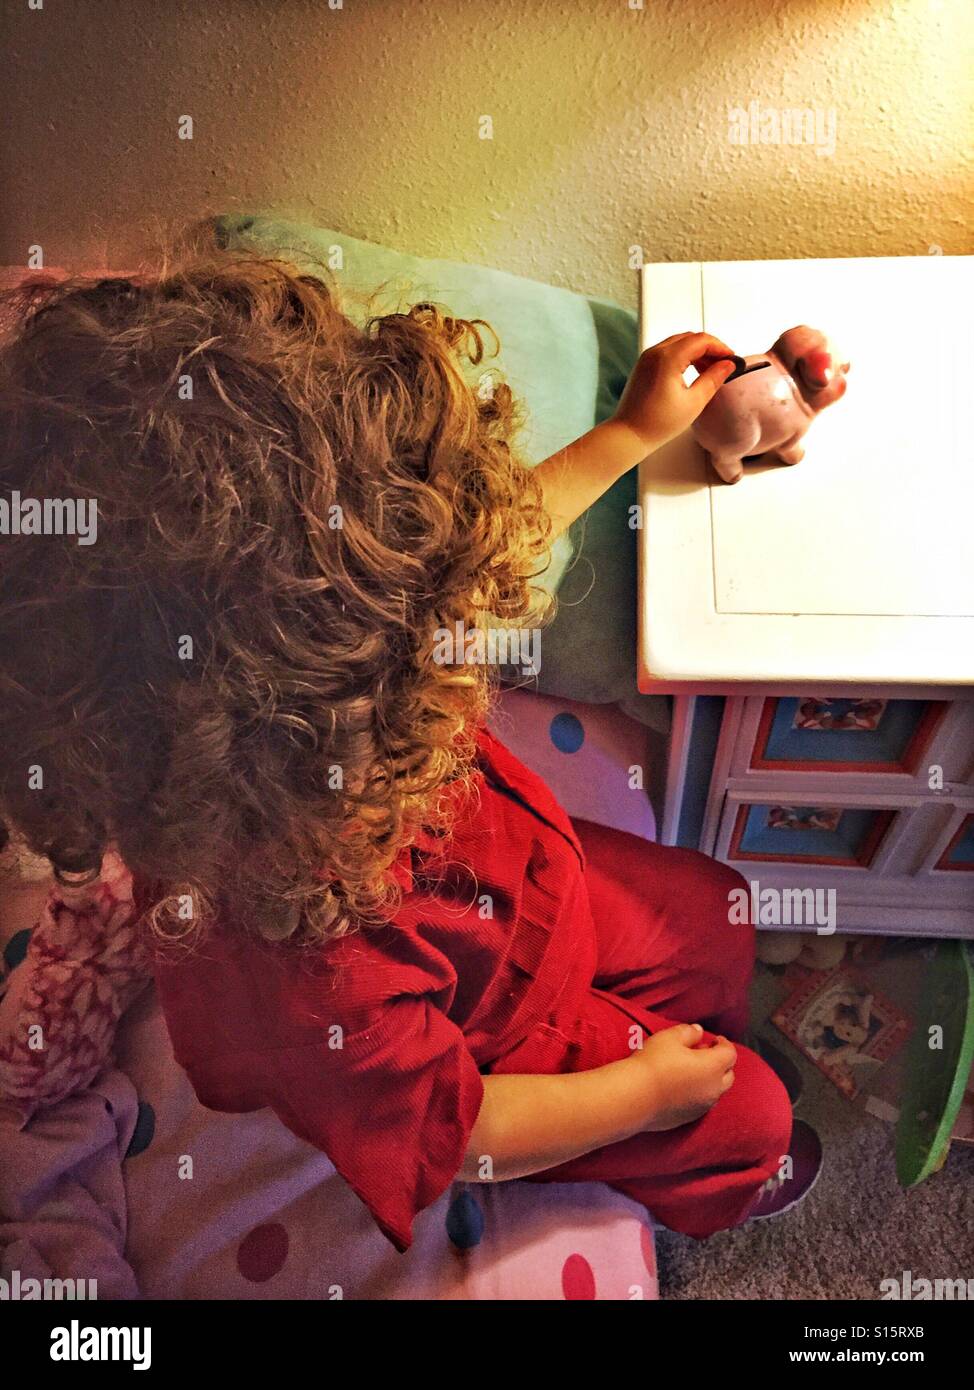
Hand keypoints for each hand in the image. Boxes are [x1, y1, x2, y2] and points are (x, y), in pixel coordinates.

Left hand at [612, 332, 737, 452]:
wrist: (628, 435)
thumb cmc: (657, 424)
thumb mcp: (694, 402)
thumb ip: (713, 379)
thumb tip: (727, 365)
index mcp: (667, 358)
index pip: (701, 340)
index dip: (720, 347)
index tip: (732, 359)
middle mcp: (655, 352)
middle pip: (691, 338)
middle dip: (710, 348)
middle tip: (723, 365)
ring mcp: (647, 357)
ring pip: (680, 343)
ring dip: (697, 351)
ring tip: (710, 371)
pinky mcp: (644, 365)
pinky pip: (668, 351)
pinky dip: (684, 356)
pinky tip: (693, 372)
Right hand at [631, 1022, 736, 1130]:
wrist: (635, 1097)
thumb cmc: (653, 1063)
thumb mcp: (669, 1037)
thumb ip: (688, 1032)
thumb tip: (698, 1032)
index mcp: (713, 1067)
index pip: (729, 1053)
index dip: (723, 1044)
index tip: (714, 1039)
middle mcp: (713, 1089)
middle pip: (728, 1075)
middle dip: (721, 1063)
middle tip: (704, 1053)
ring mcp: (702, 1107)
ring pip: (716, 1092)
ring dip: (711, 1080)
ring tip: (692, 1070)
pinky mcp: (689, 1118)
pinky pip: (702, 1104)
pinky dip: (699, 1093)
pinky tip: (682, 1087)